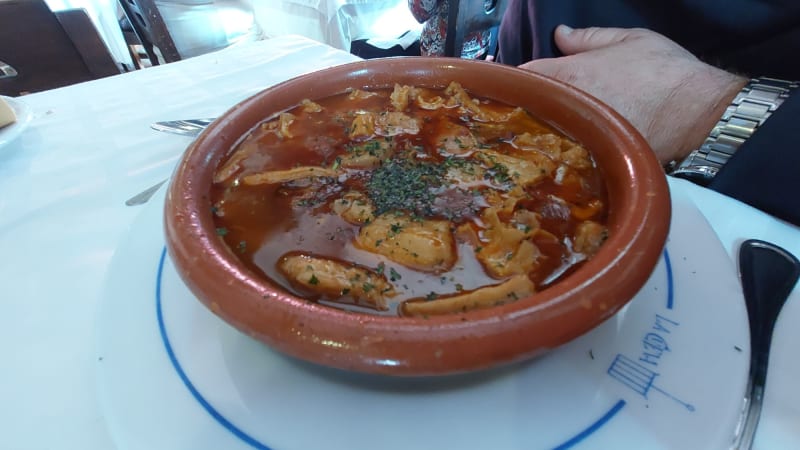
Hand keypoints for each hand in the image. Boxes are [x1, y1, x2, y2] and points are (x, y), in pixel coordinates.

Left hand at [520, 26, 747, 164]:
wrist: (698, 114)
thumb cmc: (665, 72)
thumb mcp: (628, 40)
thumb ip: (587, 38)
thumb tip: (559, 34)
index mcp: (567, 74)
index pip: (521, 77)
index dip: (518, 81)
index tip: (522, 84)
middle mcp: (565, 107)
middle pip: (526, 110)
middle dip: (525, 108)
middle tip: (531, 108)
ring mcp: (576, 137)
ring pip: (542, 135)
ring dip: (540, 131)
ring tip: (544, 128)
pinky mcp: (591, 160)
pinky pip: (565, 155)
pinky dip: (562, 151)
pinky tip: (566, 148)